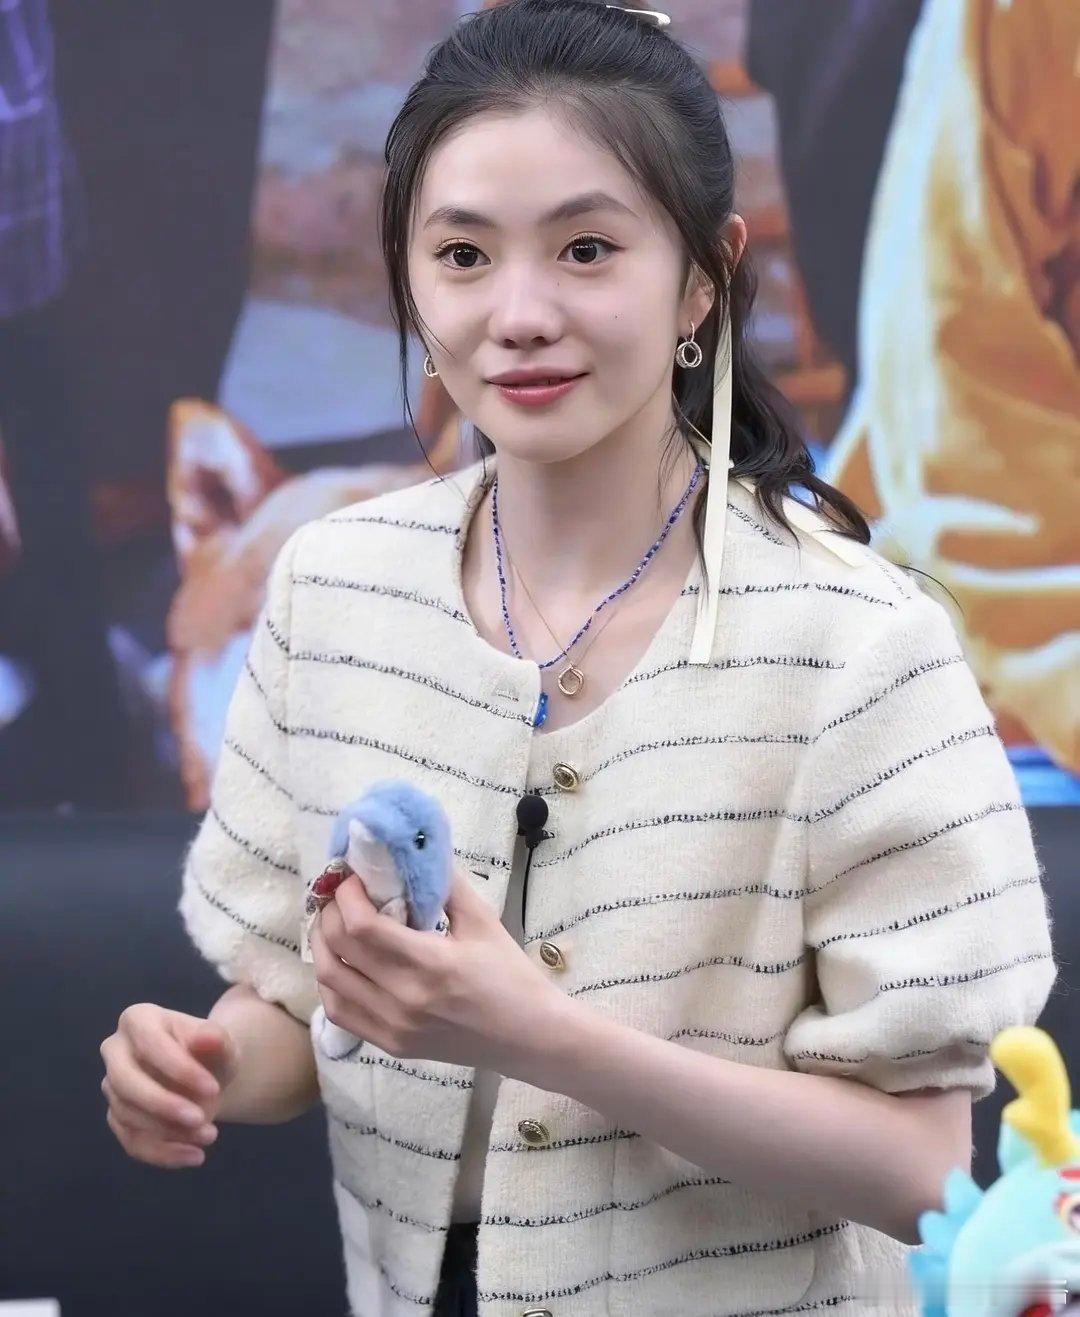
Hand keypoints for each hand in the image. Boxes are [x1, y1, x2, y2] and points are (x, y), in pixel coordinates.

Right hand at [100, 1004, 238, 1169]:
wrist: (206, 1076)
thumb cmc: (211, 1052)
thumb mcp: (223, 1043)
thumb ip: (216, 1038)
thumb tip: (207, 1037)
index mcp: (138, 1020)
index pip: (152, 1044)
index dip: (180, 1069)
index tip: (214, 1089)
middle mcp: (116, 1051)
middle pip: (125, 1082)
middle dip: (163, 1105)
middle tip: (200, 1119)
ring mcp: (112, 1086)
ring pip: (128, 1115)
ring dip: (169, 1132)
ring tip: (209, 1135)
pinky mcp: (117, 1117)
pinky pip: (131, 1140)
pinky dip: (162, 1153)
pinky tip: (193, 1156)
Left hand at [309, 867, 568, 1074]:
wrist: (529, 1036)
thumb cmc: (510, 974)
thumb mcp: (482, 921)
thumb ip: (445, 884)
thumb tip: (412, 853)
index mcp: (429, 964)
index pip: (361, 926)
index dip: (347, 895)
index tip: (354, 876)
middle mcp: (402, 999)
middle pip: (338, 949)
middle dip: (329, 912)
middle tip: (340, 893)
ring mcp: (392, 1027)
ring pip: (329, 981)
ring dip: (322, 945)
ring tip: (333, 922)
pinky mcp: (390, 1044)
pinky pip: (340, 1011)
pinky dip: (330, 982)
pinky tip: (341, 961)